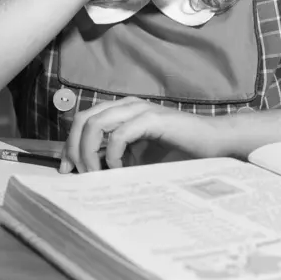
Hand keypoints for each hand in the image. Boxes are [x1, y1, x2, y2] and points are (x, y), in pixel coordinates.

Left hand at [60, 97, 228, 172]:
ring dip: (89, 152)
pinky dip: (113, 154)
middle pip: (83, 119)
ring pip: (96, 123)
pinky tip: (120, 169)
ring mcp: (139, 109)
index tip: (67, 169)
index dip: (70, 143)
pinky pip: (120, 134)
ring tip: (95, 174)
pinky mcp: (152, 118)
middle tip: (76, 173)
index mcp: (121, 111)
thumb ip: (116, 158)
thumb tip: (89, 174)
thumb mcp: (139, 157)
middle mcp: (127, 105)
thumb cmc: (178, 152)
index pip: (83, 120)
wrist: (213, 144)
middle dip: (74, 147)